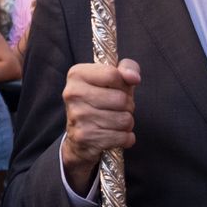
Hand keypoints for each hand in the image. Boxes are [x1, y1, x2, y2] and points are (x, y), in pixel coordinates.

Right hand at [60, 58, 139, 195]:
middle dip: (128, 106)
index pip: (113, 75)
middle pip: (121, 99)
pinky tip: (114, 135)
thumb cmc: (101, 102)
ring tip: (115, 122)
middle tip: (117, 109)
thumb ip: (127, 69)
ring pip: (124, 119)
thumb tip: (134, 78)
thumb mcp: (113, 79)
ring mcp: (77, 116)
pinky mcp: (85, 137)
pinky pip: (122, 137)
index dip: (123, 84)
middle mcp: (73, 93)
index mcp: (77, 74)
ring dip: (126, 123)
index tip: (118, 89)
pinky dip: (125, 138)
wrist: (80, 137)